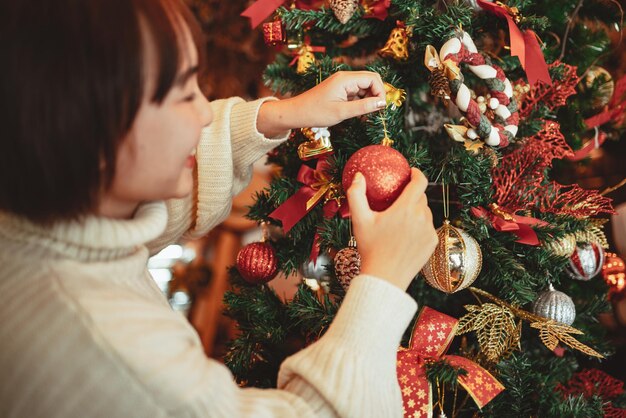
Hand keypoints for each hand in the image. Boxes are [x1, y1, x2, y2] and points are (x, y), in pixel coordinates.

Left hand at [257, 71, 386, 136]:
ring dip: (369, 100)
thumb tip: (382, 103)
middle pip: (371, 81)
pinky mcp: (340, 90)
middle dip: (376, 95)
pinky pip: (356, 93)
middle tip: (375, 112)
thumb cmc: (316, 112)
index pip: (373, 79)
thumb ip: (363, 107)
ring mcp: (343, 84)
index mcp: (346, 79)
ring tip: (365, 116)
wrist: (297, 113)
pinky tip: (358, 114)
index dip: (380, 92)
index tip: (380, 108)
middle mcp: (345, 78)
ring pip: (364, 88)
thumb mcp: (342, 112)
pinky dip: (361, 102)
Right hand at [346, 168, 437, 290]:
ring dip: (416, 212)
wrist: (385, 277)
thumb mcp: (359, 220)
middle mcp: (422, 217)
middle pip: (421, 198)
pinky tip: (405, 235)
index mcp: (406, 208)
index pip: (420, 182)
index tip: (411, 173)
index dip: (417, 174)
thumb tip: (359, 176)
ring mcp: (429, 231)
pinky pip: (428, 228)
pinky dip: (419, 227)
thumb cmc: (370, 248)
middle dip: (412, 195)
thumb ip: (356, 194)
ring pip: (425, 213)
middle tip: (398, 200)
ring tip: (400, 221)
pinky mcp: (432, 243)